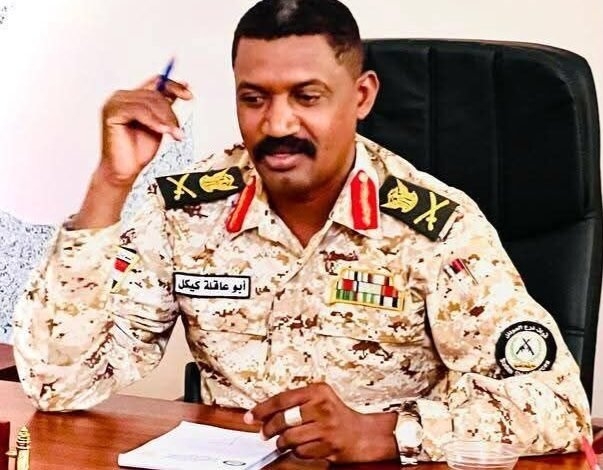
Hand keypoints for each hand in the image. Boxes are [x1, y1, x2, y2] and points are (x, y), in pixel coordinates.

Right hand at [100, 75, 192, 187]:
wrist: (125, 170)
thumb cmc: (140, 151)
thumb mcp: (160, 125)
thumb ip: (166, 108)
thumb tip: (183, 88)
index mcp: (134, 97)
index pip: (157, 82)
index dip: (174, 86)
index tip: (189, 95)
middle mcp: (123, 96)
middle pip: (155, 95)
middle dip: (171, 113)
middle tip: (179, 131)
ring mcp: (115, 103)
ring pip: (148, 102)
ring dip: (165, 119)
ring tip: (175, 134)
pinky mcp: (111, 112)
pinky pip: (138, 111)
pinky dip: (153, 121)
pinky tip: (162, 131)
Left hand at [245, 382, 398, 462]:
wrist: (361, 434)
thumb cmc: (336, 415)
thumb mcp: (319, 398)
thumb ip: (296, 401)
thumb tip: (265, 412)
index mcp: (318, 391)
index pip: (282, 399)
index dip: (262, 409)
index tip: (251, 416)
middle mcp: (322, 407)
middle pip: (283, 420)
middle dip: (269, 429)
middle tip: (264, 433)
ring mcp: (326, 428)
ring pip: (289, 438)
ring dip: (281, 443)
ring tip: (282, 442)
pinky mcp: (328, 446)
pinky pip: (300, 452)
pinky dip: (295, 452)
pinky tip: (299, 447)